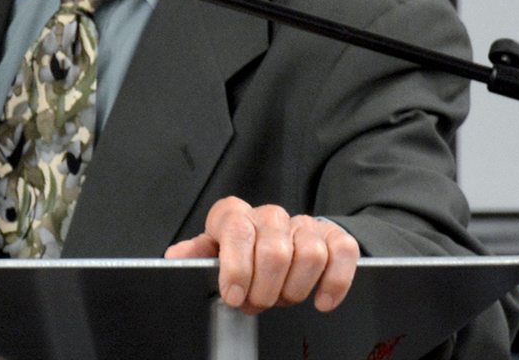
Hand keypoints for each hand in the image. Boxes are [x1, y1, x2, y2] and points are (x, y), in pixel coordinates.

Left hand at [165, 196, 359, 313]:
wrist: (276, 241)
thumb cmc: (239, 252)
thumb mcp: (212, 252)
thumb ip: (196, 254)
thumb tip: (176, 256)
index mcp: (234, 215)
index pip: (236, 230)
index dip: (236, 267)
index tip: (233, 295)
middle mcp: (269, 216)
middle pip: (274, 250)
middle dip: (265, 289)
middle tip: (257, 303)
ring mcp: (303, 225)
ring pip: (310, 253)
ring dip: (295, 289)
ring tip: (282, 298)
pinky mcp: (333, 237)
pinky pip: (343, 253)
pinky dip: (335, 282)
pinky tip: (321, 301)